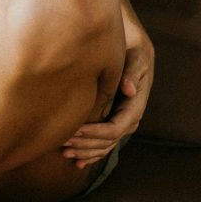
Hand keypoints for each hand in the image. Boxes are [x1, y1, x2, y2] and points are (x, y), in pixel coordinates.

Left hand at [61, 15, 153, 167]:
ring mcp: (122, 118)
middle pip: (110, 140)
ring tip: (65, 153)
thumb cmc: (129, 45)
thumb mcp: (134, 53)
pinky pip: (104, 141)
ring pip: (106, 144)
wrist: (128, 41)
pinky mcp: (112, 117)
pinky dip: (91, 152)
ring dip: (87, 152)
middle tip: (64, 146)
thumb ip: (132, 71)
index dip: (96, 133)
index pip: (117, 127)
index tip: (74, 132)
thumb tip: (129, 90)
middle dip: (87, 146)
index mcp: (137, 101)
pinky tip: (77, 161)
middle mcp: (131, 114)